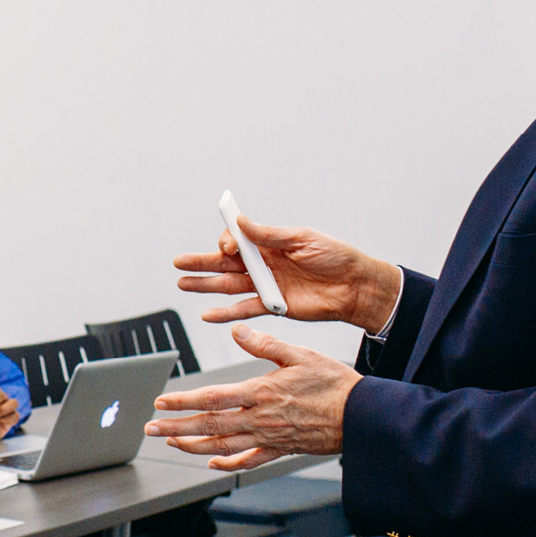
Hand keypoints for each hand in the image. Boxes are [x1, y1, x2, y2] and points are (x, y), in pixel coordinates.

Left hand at [144, 326, 357, 469]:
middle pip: (208, 426)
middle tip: (151, 428)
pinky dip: (228, 463)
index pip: (212, 398)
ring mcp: (269, 438)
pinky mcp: (281, 450)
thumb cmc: (336, 385)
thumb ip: (265, 344)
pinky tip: (212, 462)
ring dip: (193, 445)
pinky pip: (249, 461)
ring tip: (171, 442)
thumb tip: (238, 329)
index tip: (161, 402)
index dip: (183, 401)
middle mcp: (260, 419)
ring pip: (222, 446)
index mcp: (261, 392)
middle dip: (175, 427)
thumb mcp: (300, 355)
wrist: (364, 418)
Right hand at [175, 217, 402, 332]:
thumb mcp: (303, 238)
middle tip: (179, 263)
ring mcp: (268, 286)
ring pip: (229, 286)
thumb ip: (270, 235)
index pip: (239, 241)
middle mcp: (265, 264)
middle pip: (226, 263)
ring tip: (183, 285)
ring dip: (206, 286)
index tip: (228, 246)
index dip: (228, 242)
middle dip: (201, 263)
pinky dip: (227, 313)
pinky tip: (209, 314)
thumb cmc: (336, 257)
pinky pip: (245, 309)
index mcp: (271, 244)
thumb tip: (242, 223)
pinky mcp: (274, 306)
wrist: (356, 287)